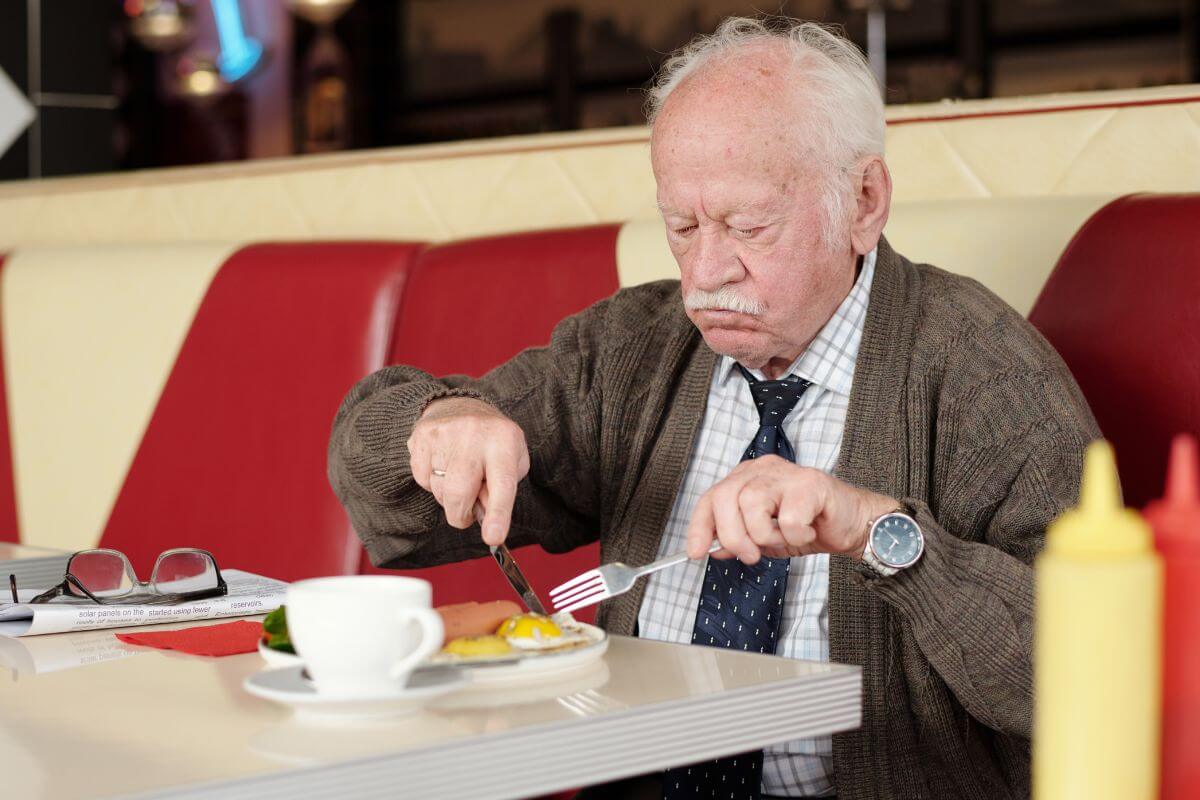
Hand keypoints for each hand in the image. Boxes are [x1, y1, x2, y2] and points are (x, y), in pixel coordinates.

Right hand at [406, 397, 529, 545]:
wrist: (461, 405)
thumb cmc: (493, 443)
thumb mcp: (512, 462)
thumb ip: (503, 492)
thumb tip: (484, 518)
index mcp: (504, 442)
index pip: (502, 484)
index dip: (498, 513)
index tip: (493, 538)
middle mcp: (473, 435)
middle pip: (459, 493)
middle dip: (461, 516)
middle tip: (467, 515)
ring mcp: (444, 434)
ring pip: (439, 490)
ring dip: (448, 497)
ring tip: (459, 477)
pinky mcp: (421, 436)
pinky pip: (422, 480)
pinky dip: (432, 483)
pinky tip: (442, 466)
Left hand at [684, 455, 898, 563]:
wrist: (852, 525)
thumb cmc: (809, 526)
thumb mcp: (764, 538)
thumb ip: (738, 539)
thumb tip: (711, 548)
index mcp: (746, 478)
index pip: (710, 497)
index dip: (699, 526)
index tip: (696, 552)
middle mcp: (762, 470)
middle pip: (726, 497)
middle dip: (733, 535)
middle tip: (750, 555)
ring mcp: (786, 473)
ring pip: (752, 504)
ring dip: (766, 535)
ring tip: (785, 538)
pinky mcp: (811, 483)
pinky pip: (788, 518)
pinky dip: (795, 536)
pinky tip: (807, 532)